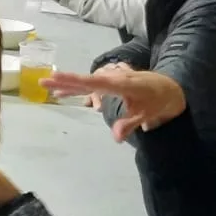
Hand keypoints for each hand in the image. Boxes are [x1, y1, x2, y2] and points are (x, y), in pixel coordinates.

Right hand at [40, 69, 185, 140]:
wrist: (172, 89)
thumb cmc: (160, 101)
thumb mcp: (148, 114)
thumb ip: (130, 123)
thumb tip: (115, 137)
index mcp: (121, 84)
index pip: (93, 82)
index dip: (74, 81)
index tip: (56, 78)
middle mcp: (113, 79)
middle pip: (85, 81)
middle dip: (64, 82)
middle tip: (43, 81)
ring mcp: (112, 80)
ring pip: (86, 83)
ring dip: (67, 85)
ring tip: (48, 88)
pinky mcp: (112, 84)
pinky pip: (91, 86)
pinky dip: (77, 88)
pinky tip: (65, 93)